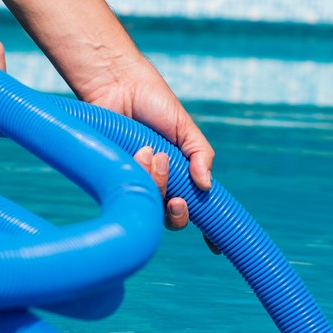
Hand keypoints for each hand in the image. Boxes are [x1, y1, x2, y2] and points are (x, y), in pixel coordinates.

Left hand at [85, 66, 219, 244]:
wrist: (117, 84)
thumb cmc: (152, 101)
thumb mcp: (185, 129)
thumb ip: (201, 155)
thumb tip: (206, 186)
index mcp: (181, 174)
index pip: (197, 209)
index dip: (209, 231)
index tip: (216, 248)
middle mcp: (160, 182)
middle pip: (172, 219)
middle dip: (176, 213)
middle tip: (176, 198)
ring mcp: (137, 181)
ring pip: (151, 207)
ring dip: (156, 184)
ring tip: (150, 153)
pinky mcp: (116, 176)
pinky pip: (132, 192)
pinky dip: (140, 175)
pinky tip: (138, 153)